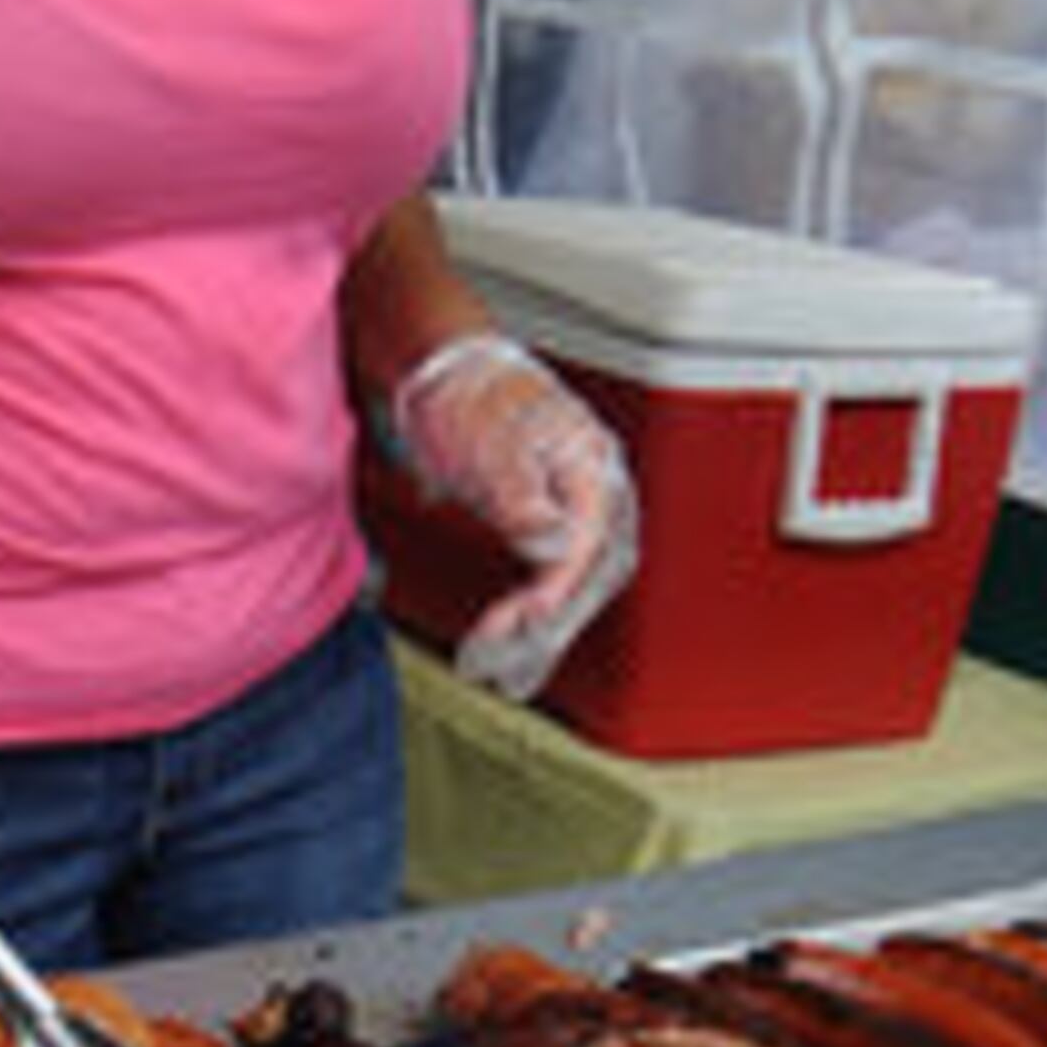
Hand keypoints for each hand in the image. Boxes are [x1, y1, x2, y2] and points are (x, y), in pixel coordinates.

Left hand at [387, 331, 637, 702]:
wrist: (450, 374)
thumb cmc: (472, 395)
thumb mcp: (493, 442)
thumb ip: (524, 497)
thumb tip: (556, 543)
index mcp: (592, 464)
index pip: (589, 541)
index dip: (559, 585)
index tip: (527, 618)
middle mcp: (596, 492)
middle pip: (593, 575)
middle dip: (548, 623)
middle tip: (499, 656)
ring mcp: (577, 511)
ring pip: (578, 588)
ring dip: (542, 634)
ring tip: (501, 672)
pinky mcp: (552, 528)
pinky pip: (556, 584)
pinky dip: (534, 620)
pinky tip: (513, 651)